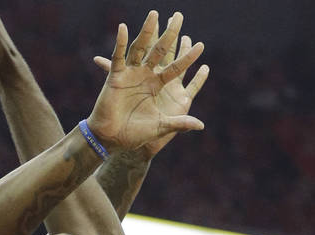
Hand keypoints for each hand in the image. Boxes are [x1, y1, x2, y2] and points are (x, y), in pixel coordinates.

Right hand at [86, 12, 205, 152]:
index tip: (201, 45)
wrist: (113, 139)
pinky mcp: (115, 77)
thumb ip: (179, 123)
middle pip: (160, 51)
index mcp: (157, 86)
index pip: (176, 67)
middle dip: (170, 34)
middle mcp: (145, 76)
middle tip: (179, 16)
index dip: (188, 57)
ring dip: (147, 31)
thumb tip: (201, 125)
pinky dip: (120, 43)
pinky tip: (124, 28)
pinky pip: (118, 57)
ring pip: (141, 48)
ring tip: (154, 14)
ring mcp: (130, 74)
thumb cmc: (135, 134)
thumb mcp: (161, 127)